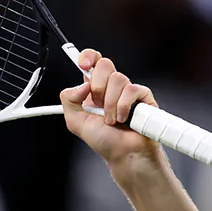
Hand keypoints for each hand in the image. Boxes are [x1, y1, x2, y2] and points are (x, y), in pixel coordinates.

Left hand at [59, 49, 162, 168]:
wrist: (123, 154)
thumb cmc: (103, 141)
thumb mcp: (75, 122)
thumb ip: (68, 100)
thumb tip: (82, 84)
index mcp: (93, 89)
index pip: (92, 61)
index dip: (88, 56)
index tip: (83, 64)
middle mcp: (111, 87)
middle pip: (105, 64)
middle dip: (98, 86)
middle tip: (98, 105)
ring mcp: (127, 90)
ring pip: (118, 78)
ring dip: (110, 104)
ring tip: (111, 120)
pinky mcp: (143, 96)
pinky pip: (131, 90)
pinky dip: (123, 107)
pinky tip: (124, 119)